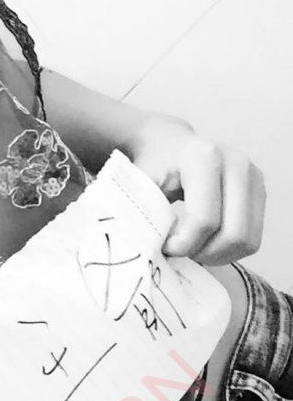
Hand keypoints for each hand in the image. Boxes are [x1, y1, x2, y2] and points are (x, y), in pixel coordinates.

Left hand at [128, 114, 265, 264]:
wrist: (169, 145)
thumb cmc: (153, 166)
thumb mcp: (140, 186)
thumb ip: (146, 215)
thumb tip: (151, 251)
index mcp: (204, 158)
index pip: (203, 220)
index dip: (182, 244)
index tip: (163, 246)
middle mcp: (236, 163)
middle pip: (232, 234)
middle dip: (203, 253)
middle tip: (179, 252)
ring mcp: (253, 176)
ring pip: (246, 240)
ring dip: (217, 255)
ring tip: (192, 248)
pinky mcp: (259, 191)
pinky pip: (252, 238)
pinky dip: (228, 251)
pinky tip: (206, 243)